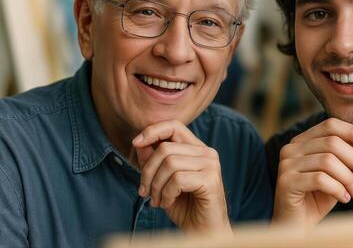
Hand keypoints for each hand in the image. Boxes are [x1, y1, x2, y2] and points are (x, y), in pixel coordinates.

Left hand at [132, 120, 230, 234]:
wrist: (204, 231)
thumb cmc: (185, 206)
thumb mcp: (163, 181)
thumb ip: (154, 161)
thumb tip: (140, 143)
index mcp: (197, 149)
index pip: (174, 126)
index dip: (153, 131)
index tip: (135, 143)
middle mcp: (207, 153)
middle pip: (166, 148)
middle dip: (148, 170)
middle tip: (145, 191)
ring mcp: (211, 165)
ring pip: (170, 163)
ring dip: (156, 185)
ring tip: (157, 200)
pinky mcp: (211, 180)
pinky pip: (177, 179)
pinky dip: (167, 194)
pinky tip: (168, 203)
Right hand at [272, 118, 352, 228]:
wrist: (297, 226)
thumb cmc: (317, 199)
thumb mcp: (335, 174)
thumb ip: (344, 155)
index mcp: (301, 142)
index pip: (330, 125)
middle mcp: (291, 149)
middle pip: (332, 143)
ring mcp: (286, 164)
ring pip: (328, 161)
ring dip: (349, 179)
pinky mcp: (286, 182)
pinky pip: (320, 179)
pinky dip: (338, 189)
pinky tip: (344, 198)